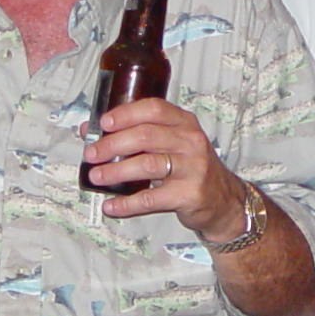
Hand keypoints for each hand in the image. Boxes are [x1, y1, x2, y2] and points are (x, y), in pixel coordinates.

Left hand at [82, 98, 245, 239]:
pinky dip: (127, 203)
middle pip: (146, 136)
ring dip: (116, 171)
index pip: (154, 109)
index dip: (126, 114)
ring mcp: (192, 168)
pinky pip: (151, 199)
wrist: (224, 200)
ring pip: (147, 166)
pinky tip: (111, 206)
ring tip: (96, 177)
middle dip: (113, 145)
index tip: (104, 123)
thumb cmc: (190, 168)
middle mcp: (190, 142)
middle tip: (91, 154)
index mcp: (185, 123)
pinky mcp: (188, 195)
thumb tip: (91, 132)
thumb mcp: (174, 144)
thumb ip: (138, 134)